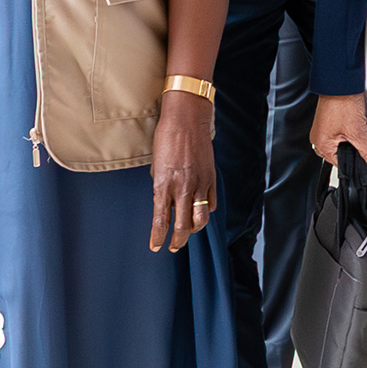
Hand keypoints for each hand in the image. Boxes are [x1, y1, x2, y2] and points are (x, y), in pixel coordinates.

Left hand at [150, 86, 218, 255]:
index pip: (160, 221)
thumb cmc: (166, 139)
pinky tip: (201, 210)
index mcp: (164, 186)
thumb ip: (161, 187)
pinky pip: (210, 202)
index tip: (155, 247)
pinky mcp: (211, 178)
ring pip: (201, 219)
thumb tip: (165, 202)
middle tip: (174, 246)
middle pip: (182, 226)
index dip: (158, 238)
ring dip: (194, 229)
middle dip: (177, 241)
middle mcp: (182, 188)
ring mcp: (200, 184)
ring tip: (189, 232)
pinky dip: (205, 210)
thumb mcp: (156, 166)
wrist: (186, 120)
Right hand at [311, 92, 366, 166]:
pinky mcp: (330, 121)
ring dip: (355, 141)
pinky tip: (358, 125)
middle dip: (356, 151)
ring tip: (360, 130)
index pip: (342, 165)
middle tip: (366, 143)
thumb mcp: (358, 131)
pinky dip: (352, 132)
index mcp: (321, 145)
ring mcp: (324, 129)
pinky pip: (342, 133)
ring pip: (344, 144)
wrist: (341, 82)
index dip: (357, 163)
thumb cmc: (341, 103)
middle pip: (342, 154)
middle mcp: (320, 139)